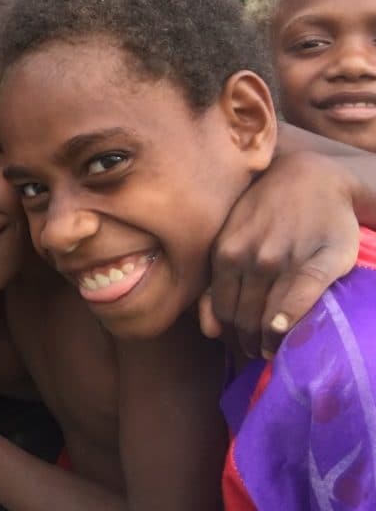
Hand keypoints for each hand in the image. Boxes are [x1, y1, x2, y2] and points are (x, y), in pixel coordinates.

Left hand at [205, 151, 357, 358]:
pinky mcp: (320, 260)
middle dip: (249, 343)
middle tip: (258, 352)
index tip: (241, 344)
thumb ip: (217, 282)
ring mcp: (285, 259)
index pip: (222, 312)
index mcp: (225, 253)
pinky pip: (301, 299)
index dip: (231, 335)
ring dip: (269, 341)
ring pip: (268, 317)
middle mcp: (251, 257)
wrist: (311, 176)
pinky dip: (290, 320)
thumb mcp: (232, 238)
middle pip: (244, 319)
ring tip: (275, 349)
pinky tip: (287, 332)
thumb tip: (208, 332)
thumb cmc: (266, 211)